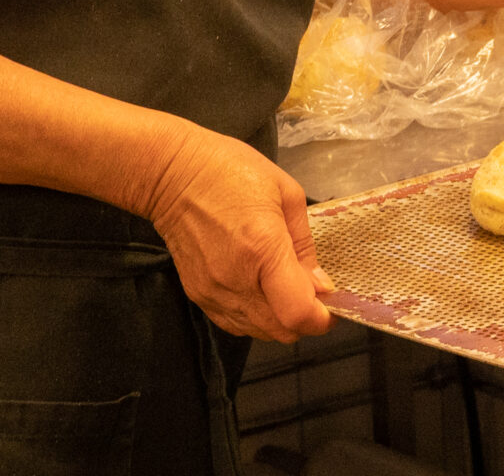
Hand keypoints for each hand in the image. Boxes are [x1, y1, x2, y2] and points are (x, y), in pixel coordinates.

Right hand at [143, 126, 334, 343]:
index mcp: (263, 249)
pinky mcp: (198, 296)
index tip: (331, 304)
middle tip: (311, 294)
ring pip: (259, 332)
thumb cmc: (231, 171)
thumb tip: (319, 285)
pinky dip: (255, 317)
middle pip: (281, 331)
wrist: (171, 175)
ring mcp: (213, 292)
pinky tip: (259, 291)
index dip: (321, 318)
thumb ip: (304, 243)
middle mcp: (236, 280)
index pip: (297, 312)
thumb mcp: (285, 193)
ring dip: (279, 320)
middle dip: (305, 319)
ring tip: (284, 289)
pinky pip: (236, 324)